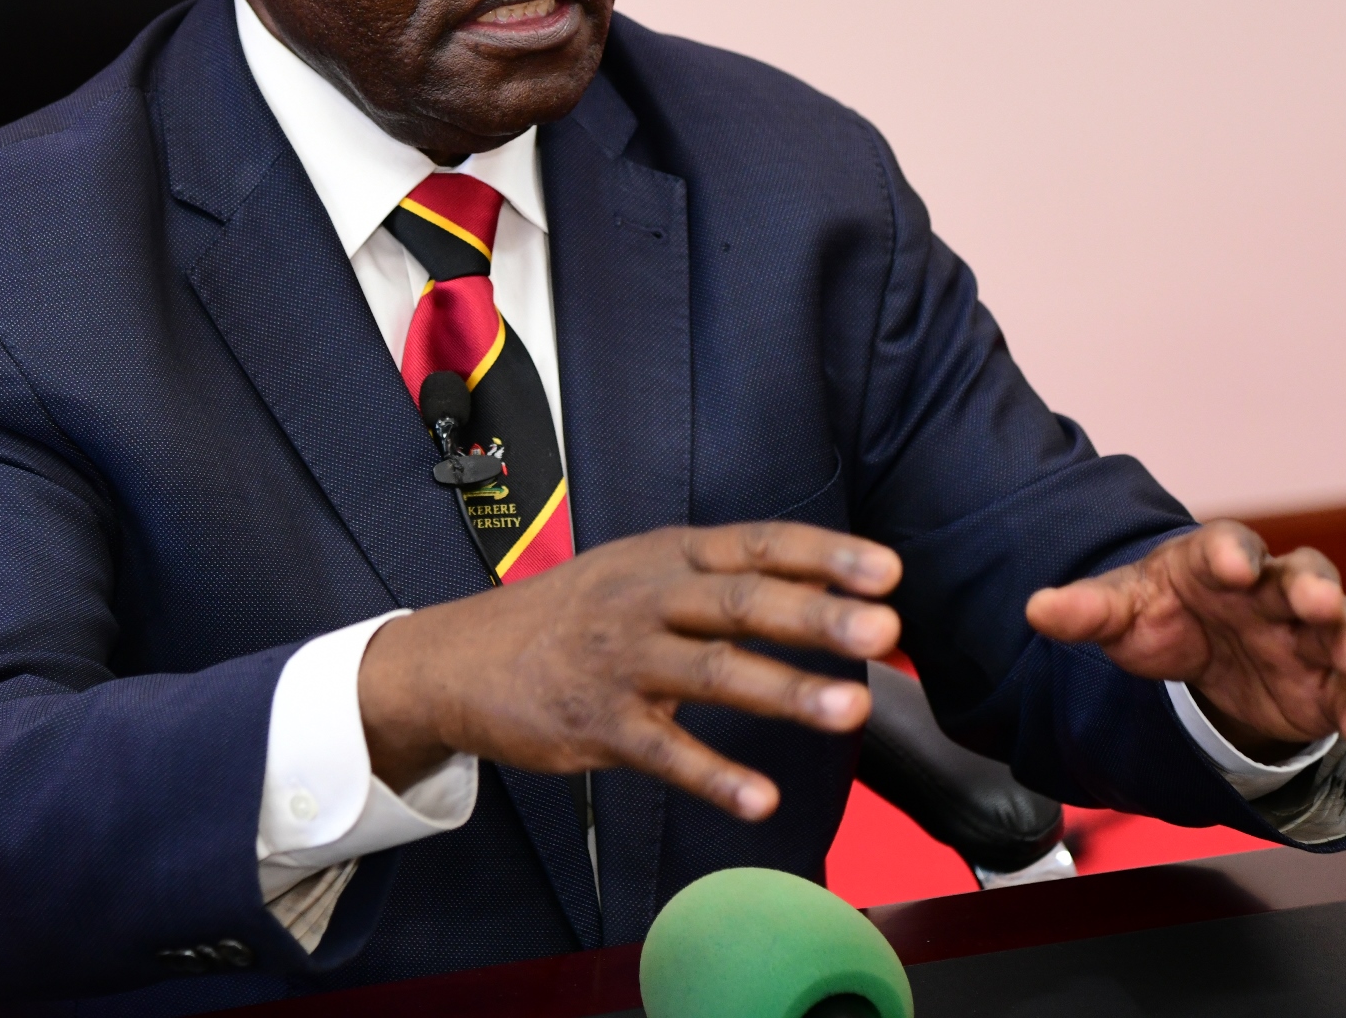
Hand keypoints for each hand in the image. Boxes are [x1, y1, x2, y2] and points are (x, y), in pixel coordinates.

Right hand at [357, 523, 901, 820]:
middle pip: (741, 602)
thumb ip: (722, 583)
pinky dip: (715, 778)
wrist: (459, 659)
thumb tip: (827, 593)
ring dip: (785, 690)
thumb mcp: (640, 571)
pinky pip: (664, 753)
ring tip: (849, 709)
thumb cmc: (572, 615)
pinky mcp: (597, 725)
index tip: (886, 571)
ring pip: (712, 672)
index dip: (823, 555)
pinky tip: (762, 799)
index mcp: (667, 556)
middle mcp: (647, 600)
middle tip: (882, 630)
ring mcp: (621, 662)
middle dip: (816, 615)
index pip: (756, 545)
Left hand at [1023, 520, 1345, 760]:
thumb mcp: (1121, 613)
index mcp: (1219, 562)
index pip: (1230, 545)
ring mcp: (1305, 637)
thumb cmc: (1164, 618)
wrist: (1199, 660)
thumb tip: (1037, 609)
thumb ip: (1086, 611)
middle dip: (1313, 589)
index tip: (1231, 566)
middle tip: (1317, 601)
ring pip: (1340, 629)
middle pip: (1302, 578)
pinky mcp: (1323, 685)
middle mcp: (1273, 591)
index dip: (1231, 553)